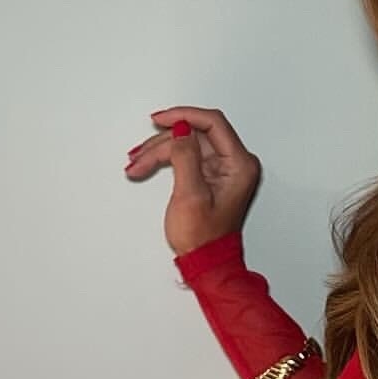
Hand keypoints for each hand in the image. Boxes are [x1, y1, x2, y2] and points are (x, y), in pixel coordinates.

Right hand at [123, 103, 262, 257]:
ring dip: (160, 151)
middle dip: (165, 141)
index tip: (160, 119)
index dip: (184, 116)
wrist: (206, 262)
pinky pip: (187, 156)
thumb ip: (186, 157)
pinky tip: (147, 164)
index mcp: (240, 165)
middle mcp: (236, 163)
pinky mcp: (212, 175)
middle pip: (196, 134)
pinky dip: (166, 159)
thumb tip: (181, 128)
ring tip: (138, 164)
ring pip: (188, 144)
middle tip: (141, 154)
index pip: (213, 123)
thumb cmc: (204, 238)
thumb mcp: (190, 194)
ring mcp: (224, 168)